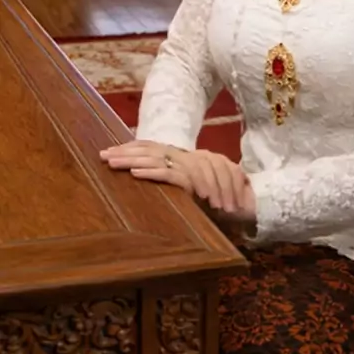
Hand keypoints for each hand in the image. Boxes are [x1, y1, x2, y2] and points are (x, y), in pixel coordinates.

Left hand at [100, 141, 250, 213]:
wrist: (251, 204)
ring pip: (158, 159)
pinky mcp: (198, 181)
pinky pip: (172, 175)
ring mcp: (194, 166)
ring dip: (133, 160)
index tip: (109, 153)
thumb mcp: (194, 194)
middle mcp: (189, 157)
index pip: (155, 149)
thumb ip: (177, 187)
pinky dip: (153, 173)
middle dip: (126, 153)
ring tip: (113, 163)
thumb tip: (151, 190)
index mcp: (186, 159)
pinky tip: (136, 174)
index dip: (132, 149)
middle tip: (102, 155)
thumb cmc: (222, 202)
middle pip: (152, 150)